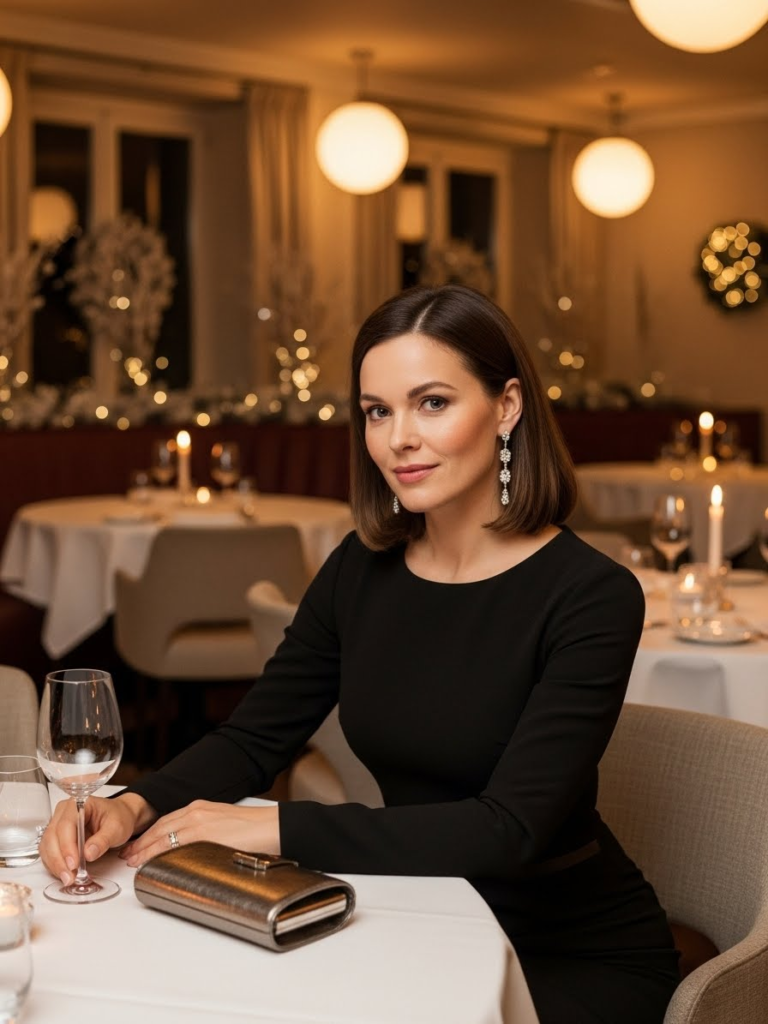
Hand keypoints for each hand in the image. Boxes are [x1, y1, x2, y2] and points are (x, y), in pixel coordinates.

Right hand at [40, 793, 153, 884]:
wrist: (119, 817)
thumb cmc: (118, 817)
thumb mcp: (117, 827)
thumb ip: (103, 840)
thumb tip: (88, 853)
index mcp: (78, 804)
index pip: (66, 825)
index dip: (67, 846)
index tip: (74, 864)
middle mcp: (64, 813)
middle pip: (52, 836)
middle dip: (59, 860)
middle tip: (69, 876)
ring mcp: (58, 824)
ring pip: (47, 846)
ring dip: (55, 865)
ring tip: (68, 878)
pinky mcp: (57, 838)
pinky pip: (49, 852)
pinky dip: (55, 865)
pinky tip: (65, 873)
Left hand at [119, 800, 280, 867]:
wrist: (273, 827)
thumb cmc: (255, 830)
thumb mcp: (224, 825)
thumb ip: (207, 833)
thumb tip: (194, 851)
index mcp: (201, 808)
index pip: (167, 821)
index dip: (149, 834)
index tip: (138, 845)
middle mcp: (196, 812)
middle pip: (160, 827)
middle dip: (141, 842)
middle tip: (127, 855)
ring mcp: (199, 822)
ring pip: (162, 836)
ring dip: (145, 849)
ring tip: (133, 862)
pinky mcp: (204, 835)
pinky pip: (174, 845)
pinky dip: (159, 854)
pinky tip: (151, 863)